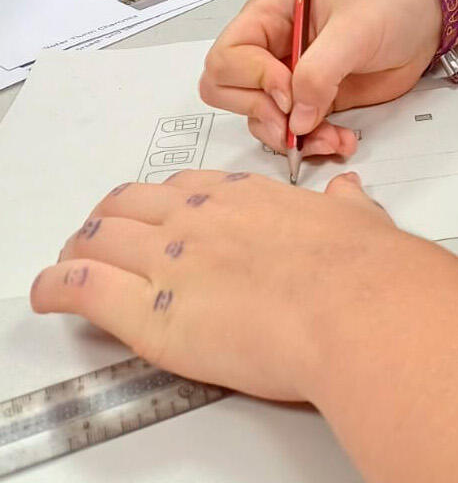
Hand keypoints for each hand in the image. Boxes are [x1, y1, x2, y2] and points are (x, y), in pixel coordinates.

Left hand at [32, 170, 402, 403]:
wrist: (358, 309)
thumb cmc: (364, 271)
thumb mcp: (359, 219)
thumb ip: (346, 205)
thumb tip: (349, 194)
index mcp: (245, 197)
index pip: (185, 189)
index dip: (162, 204)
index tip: (157, 217)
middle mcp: (200, 218)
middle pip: (130, 205)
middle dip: (109, 219)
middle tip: (102, 238)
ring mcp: (170, 259)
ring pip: (98, 238)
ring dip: (77, 249)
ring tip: (68, 263)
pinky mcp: (150, 313)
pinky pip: (81, 288)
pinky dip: (55, 287)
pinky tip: (48, 292)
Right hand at [199, 0, 440, 155]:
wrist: (424, 24)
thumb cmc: (389, 8)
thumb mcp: (354, 31)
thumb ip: (319, 71)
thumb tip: (296, 118)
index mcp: (267, 16)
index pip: (227, 56)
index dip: (252, 79)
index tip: (288, 91)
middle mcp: (268, 48)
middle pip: (226, 92)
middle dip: (260, 113)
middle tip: (295, 122)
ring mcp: (286, 79)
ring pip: (258, 120)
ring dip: (290, 137)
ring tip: (332, 136)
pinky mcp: (309, 103)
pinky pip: (291, 134)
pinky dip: (312, 144)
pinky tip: (341, 139)